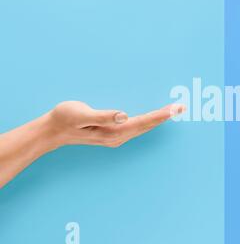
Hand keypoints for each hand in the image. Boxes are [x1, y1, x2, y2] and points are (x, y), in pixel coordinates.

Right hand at [47, 101, 185, 147]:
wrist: (53, 130)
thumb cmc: (65, 119)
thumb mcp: (80, 114)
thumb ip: (103, 115)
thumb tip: (124, 115)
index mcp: (113, 131)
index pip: (142, 122)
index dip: (159, 115)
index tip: (174, 109)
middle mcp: (118, 136)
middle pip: (147, 125)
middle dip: (165, 116)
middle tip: (182, 107)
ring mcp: (117, 137)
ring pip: (144, 127)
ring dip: (159, 119)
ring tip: (174, 111)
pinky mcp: (114, 134)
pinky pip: (137, 127)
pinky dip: (149, 121)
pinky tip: (155, 118)